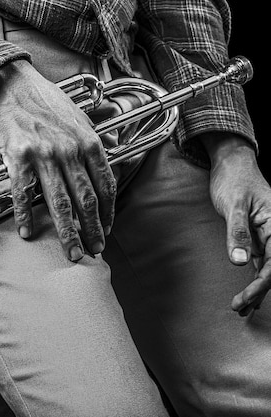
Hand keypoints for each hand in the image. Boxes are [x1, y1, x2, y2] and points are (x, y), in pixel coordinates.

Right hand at [0, 60, 115, 260]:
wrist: (11, 84)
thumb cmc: (44, 100)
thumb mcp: (79, 116)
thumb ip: (94, 140)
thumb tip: (111, 155)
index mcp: (88, 141)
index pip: (106, 185)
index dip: (108, 212)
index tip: (107, 229)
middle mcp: (70, 150)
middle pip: (86, 200)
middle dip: (93, 230)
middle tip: (95, 250)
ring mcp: (44, 155)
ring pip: (60, 203)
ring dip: (67, 232)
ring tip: (72, 253)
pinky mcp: (18, 157)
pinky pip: (23, 193)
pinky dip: (25, 215)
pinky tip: (28, 232)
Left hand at [201, 133, 270, 315]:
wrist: (231, 164)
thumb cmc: (233, 180)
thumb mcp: (233, 205)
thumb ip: (237, 232)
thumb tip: (239, 261)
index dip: (262, 284)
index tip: (245, 298)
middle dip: (258, 291)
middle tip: (239, 308)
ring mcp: (268, 235)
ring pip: (267, 267)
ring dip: (256, 288)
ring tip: (242, 308)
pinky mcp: (257, 236)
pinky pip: (260, 261)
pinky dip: (253, 277)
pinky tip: (249, 292)